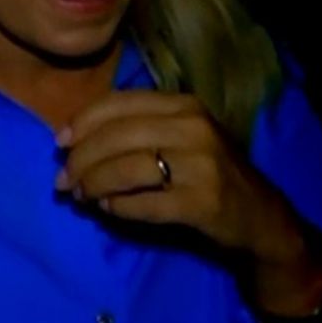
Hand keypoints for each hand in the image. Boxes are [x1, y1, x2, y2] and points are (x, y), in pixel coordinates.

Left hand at [54, 89, 305, 267]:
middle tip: (63, 181)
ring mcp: (201, 165)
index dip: (83, 122)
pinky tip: (109, 209)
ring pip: (126, 168)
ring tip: (82, 196)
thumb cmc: (210, 174)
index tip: (60, 143)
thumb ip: (135, 131)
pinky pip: (144, 203)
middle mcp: (194, 127)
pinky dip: (119, 207)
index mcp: (184, 105)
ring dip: (94, 185)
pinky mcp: (202, 202)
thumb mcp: (181, 138)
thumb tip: (71, 142)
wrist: (261, 218)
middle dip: (81, 160)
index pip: (119, 103)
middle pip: (116, 136)